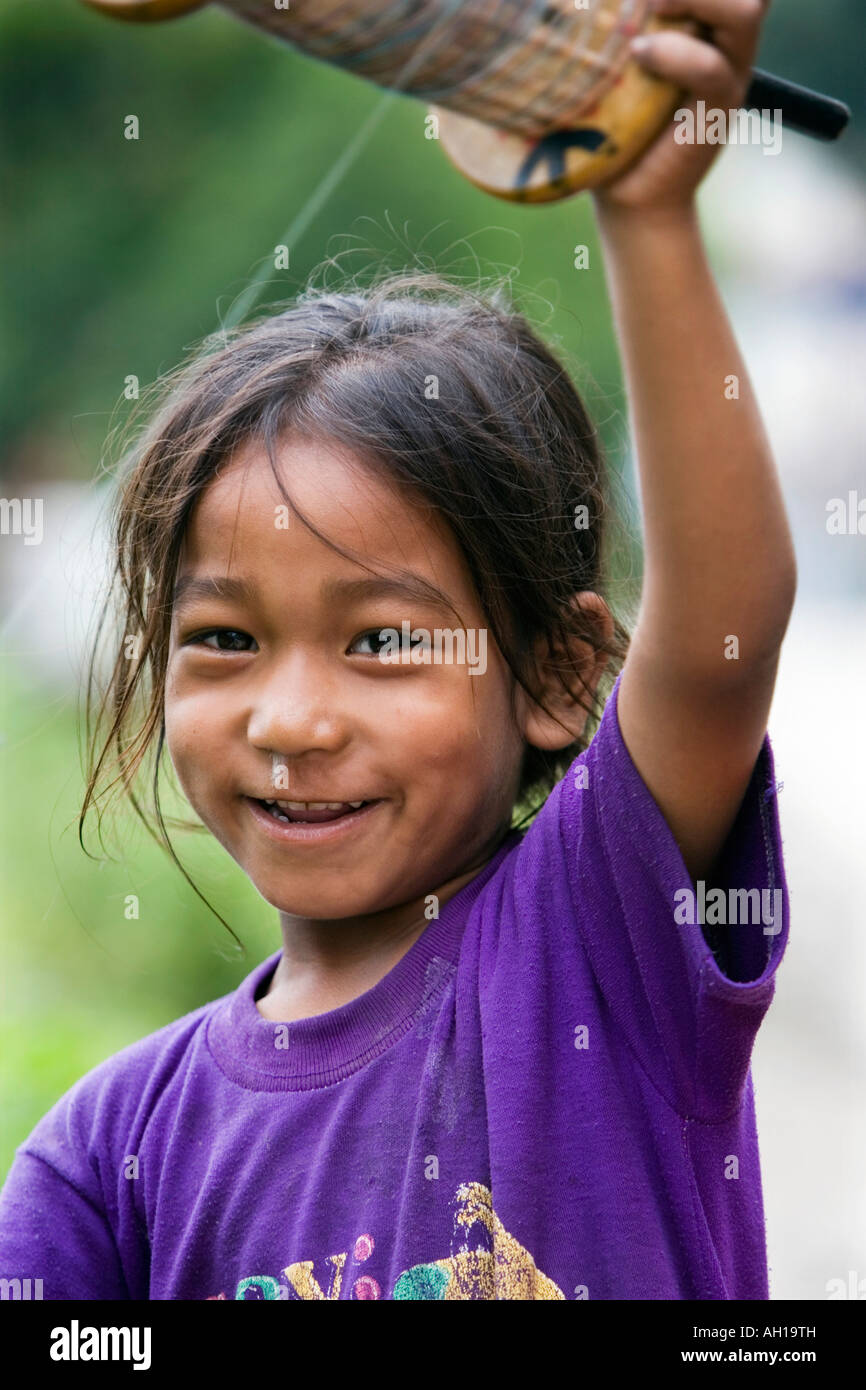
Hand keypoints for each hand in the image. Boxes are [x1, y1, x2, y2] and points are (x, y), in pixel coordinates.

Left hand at [593, 0, 770, 216]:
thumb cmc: (610, 124)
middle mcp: (722, 35)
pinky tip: (638, 55)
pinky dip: (674, 54)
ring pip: (745, 9)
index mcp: (700, 16)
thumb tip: (561, 1)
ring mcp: (728, 69)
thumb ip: (609, 23)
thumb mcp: (607, 61)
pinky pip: (713, 68)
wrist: (627, 195)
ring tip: (649, 6)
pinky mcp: (721, 107)